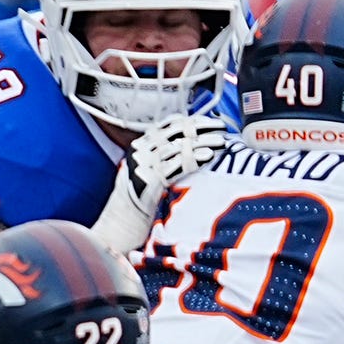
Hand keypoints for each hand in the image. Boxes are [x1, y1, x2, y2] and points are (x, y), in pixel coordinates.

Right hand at [90, 110, 228, 254]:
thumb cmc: (141, 197)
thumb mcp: (148, 168)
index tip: (212, 121)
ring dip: (202, 142)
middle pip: (174, 133)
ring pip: (177, 147)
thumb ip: (164, 153)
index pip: (169, 125)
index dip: (193, 121)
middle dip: (201, 129)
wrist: (122, 222)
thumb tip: (194, 140)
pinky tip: (208, 156)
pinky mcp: (149, 181)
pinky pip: (176, 166)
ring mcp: (143, 166)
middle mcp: (140, 152)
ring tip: (220, 142)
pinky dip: (194, 159)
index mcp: (140, 145)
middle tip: (221, 128)